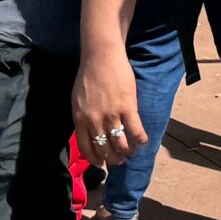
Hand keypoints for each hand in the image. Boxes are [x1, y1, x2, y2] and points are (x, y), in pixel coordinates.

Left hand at [73, 48, 147, 168]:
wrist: (101, 55)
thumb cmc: (88, 75)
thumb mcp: (77, 100)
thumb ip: (82, 118)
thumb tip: (89, 134)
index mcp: (79, 119)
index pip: (87, 149)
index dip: (96, 160)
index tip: (102, 163)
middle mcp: (94, 121)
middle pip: (105, 150)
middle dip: (114, 159)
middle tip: (120, 158)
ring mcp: (111, 115)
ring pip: (121, 146)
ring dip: (128, 152)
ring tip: (131, 150)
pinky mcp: (128, 108)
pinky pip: (136, 132)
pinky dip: (141, 140)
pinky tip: (143, 140)